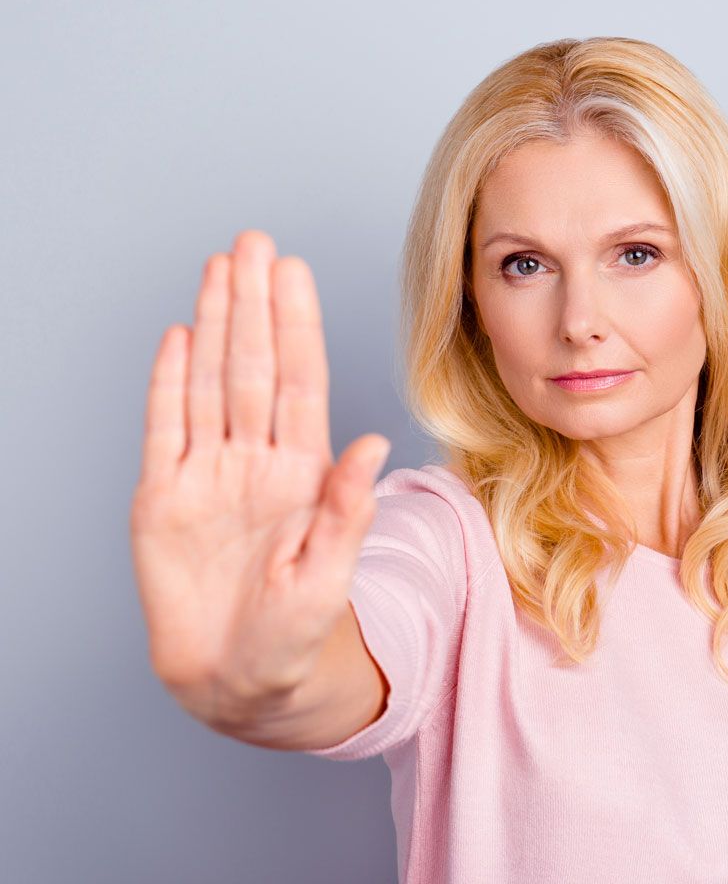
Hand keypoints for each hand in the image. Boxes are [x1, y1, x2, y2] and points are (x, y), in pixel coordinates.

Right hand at [130, 230, 389, 721]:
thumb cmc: (297, 631)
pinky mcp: (161, 499)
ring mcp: (207, 474)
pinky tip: (178, 337)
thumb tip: (374, 443)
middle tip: (253, 243)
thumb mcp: (327, 574)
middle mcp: (254, 461)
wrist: (241, 677)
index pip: (298, 382)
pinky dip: (167, 383)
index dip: (295, 325)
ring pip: (209, 382)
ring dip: (213, 325)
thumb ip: (345, 508)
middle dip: (252, 304)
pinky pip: (163, 428)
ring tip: (218, 269)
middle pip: (252, 366)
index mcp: (300, 472)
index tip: (293, 273)